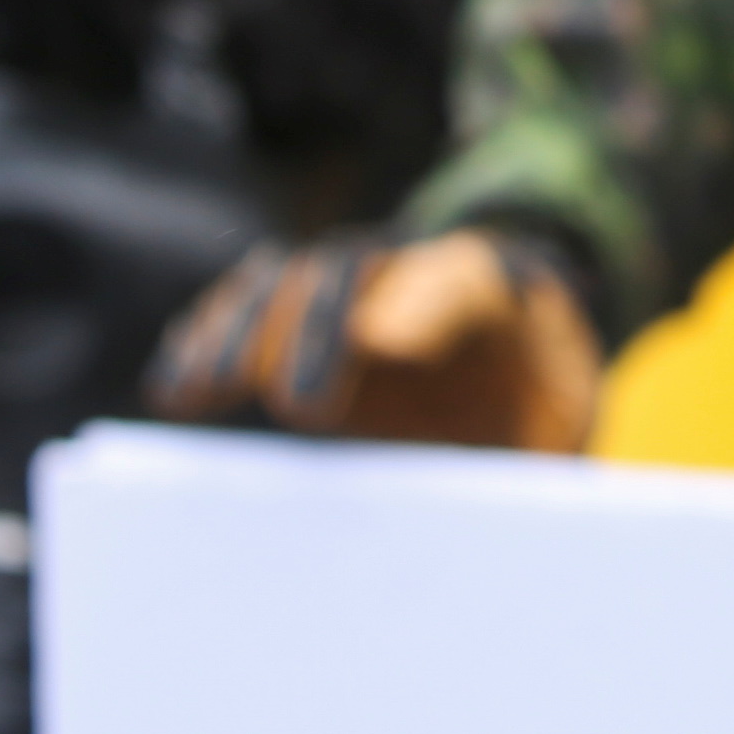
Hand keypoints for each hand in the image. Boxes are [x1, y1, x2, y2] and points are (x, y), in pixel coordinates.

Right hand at [147, 226, 602, 451]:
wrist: (521, 365)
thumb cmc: (538, 409)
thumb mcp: (560, 422)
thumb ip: (535, 431)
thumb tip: (500, 463)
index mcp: (504, 292)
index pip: (467, 282)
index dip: (424, 310)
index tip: (386, 351)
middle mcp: (422, 269)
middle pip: (359, 272)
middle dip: (319, 331)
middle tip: (298, 409)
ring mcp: (357, 283)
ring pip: (290, 281)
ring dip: (240, 329)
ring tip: (194, 390)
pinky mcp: (304, 312)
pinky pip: (250, 304)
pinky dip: (209, 335)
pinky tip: (174, 384)